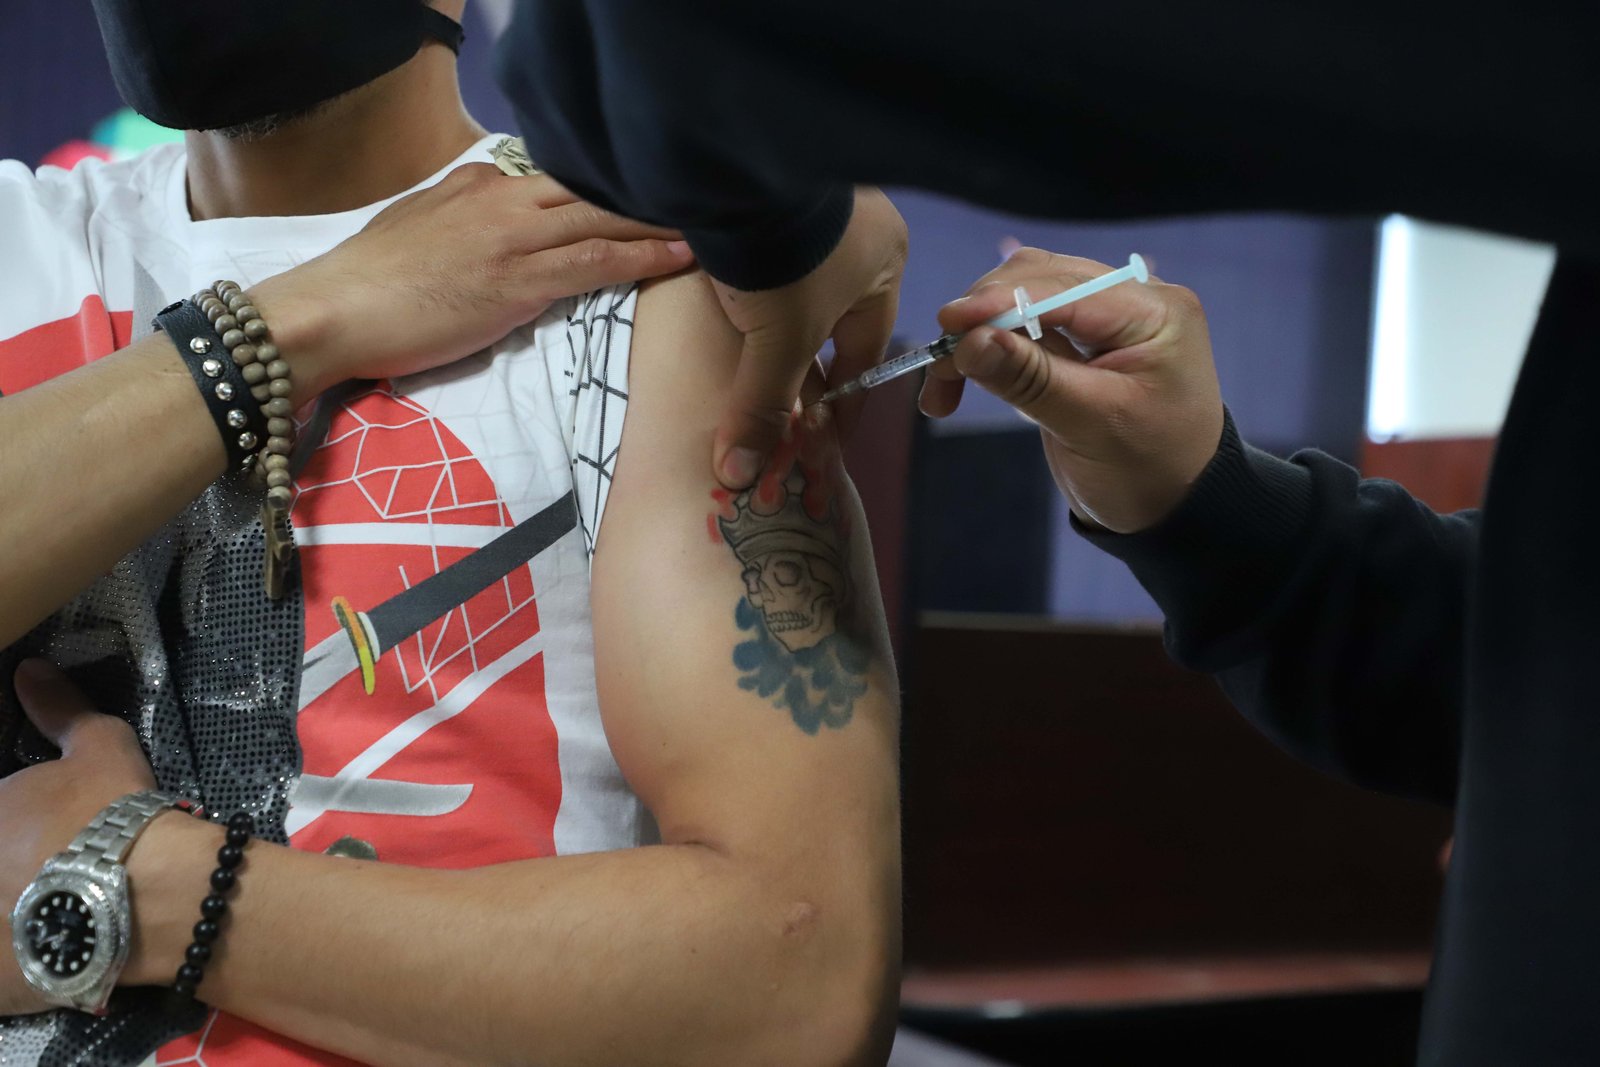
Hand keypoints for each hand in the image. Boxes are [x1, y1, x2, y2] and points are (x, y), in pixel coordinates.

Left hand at [0, 660, 157, 1014]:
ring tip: (40, 909)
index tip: (42, 833)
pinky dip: (10, 967)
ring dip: (6, 910)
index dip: (12, 824)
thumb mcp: (98, 746)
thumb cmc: (115, 812)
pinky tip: (35, 955)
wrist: (146, 891)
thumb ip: (59, 710)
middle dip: (7, 868)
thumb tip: (29, 669)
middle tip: (44, 870)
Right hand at [249, 164, 695, 400]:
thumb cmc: (367, 290)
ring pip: (603, 219)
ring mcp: (511, 238)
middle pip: (592, 189)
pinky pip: (594, 262)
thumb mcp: (419, 235)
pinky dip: (644, 257)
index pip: (559, 179)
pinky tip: (685, 256)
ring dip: (662, 220)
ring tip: (717, 218)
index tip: (653, 188)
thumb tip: (494, 225)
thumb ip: (464, 225)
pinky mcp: (517, 281)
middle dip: (649, 192)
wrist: (329, 313)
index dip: (611, 185)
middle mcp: (500, 201)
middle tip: (704, 193)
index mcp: (476, 188)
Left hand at [710, 188, 906, 487]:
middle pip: (833, 319)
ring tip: (745, 358)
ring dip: (775, 323)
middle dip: (805, 365)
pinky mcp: (770, 186)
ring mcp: (818, 201)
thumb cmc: (782, 256)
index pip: (866, 352)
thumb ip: (760, 409)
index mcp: (885, 264)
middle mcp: (861, 229)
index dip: (841, 402)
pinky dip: (751, 283)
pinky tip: (726, 300)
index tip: (820, 438)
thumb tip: (740, 477)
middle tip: (779, 406)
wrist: (736, 162)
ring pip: (799, 285)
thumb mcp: (776, 342)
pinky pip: (768, 251)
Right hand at [922, 248, 1224, 533]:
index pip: (1064, 288)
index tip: (948, 323)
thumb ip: (1031, 379)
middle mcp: (1130, 300)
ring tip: (943, 382)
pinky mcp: (1079, 342)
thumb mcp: (1092, 426)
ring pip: (1023, 299)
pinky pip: (1024, 329)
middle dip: (983, 317)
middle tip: (940, 364)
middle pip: (1038, 280)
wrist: (1173, 509)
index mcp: (1152, 310)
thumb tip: (969, 340)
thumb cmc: (1147, 471)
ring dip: (979, 334)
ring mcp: (1104, 318)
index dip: (1000, 301)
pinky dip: (990, 350)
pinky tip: (962, 379)